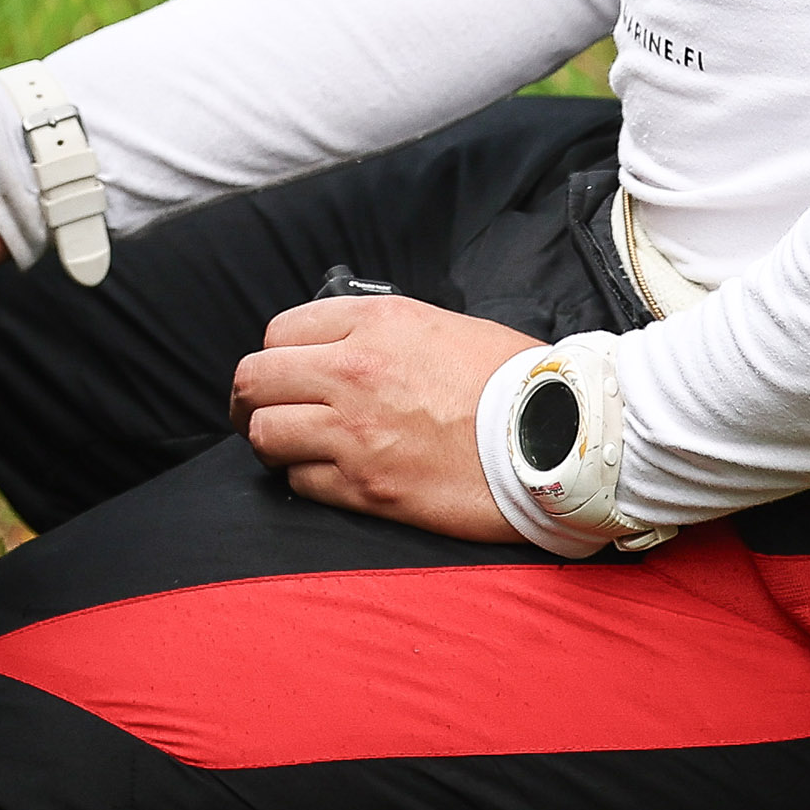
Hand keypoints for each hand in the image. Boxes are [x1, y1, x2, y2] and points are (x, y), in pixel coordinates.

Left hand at [228, 295, 540, 539]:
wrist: (559, 436)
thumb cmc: (511, 381)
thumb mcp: (438, 325)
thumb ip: (377, 332)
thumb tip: (336, 349)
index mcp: (374, 322)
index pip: (278, 331)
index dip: (277, 355)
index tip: (286, 373)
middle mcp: (353, 371)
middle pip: (253, 381)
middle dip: (250, 398)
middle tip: (262, 411)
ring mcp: (355, 432)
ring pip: (264, 434)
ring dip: (272, 440)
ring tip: (291, 446)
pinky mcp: (368, 487)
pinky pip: (300, 482)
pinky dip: (307, 479)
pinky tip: (332, 475)